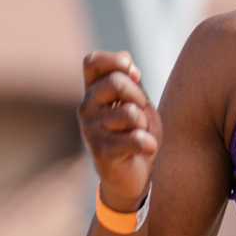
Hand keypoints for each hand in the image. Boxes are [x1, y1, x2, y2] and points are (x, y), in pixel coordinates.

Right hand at [79, 51, 160, 211]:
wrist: (133, 175)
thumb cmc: (136, 132)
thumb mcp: (137, 101)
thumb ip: (132, 82)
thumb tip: (129, 67)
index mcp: (94, 91)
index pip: (92, 62)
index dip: (115, 61)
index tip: (134, 74)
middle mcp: (87, 108)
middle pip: (115, 82)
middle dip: (138, 95)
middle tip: (142, 112)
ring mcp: (91, 130)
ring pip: (129, 112)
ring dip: (144, 124)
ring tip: (139, 134)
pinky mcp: (101, 152)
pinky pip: (133, 139)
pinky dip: (147, 143)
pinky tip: (148, 148)